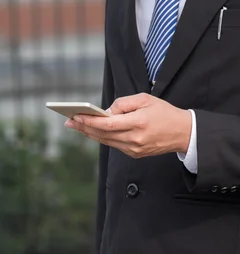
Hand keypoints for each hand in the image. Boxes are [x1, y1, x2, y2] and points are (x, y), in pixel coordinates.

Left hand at [64, 93, 191, 157]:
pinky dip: (102, 137)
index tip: (75, 116)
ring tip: (76, 125)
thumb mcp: (145, 99)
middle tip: (69, 121)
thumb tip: (106, 111)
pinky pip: (114, 145)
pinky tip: (93, 131)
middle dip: (84, 127)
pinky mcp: (135, 154)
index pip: (107, 124)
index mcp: (138, 123)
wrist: (183, 133)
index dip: (89, 121)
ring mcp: (134, 149)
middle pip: (103, 134)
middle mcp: (135, 139)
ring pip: (106, 141)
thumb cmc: (164, 112)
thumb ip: (123, 103)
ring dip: (90, 133)